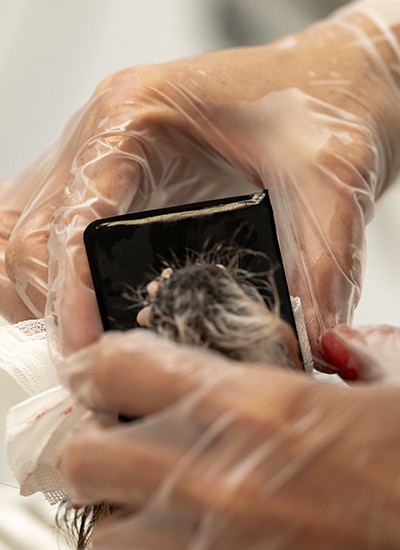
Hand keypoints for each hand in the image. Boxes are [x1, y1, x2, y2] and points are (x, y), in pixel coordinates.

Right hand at [2, 2, 399, 361]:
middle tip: (93, 361)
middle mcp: (100, 133)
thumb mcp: (327, 181)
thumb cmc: (322, 100)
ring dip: (42, 294)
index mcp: (134, 116)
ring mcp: (97, 153)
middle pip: (27, 237)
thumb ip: (318, 267)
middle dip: (52, 308)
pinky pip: (43, 226)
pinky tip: (80, 300)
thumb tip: (302, 344)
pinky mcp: (109, 176)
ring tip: (84, 340)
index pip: (71, 220)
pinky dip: (49, 271)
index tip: (92, 350)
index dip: (72, 297)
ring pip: (21, 234)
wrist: (332, 75)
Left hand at [60, 330, 399, 548]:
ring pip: (105, 534)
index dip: (94, 363)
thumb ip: (349, 355)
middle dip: (91, 443)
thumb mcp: (385, 387)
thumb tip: (338, 346)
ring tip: (145, 496)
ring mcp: (213, 543)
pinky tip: (177, 531)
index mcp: (250, 407)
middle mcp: (219, 478)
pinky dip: (150, 547)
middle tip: (111, 436)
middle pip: (85, 455)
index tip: (93, 371)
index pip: (119, 366)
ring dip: (118, 510)